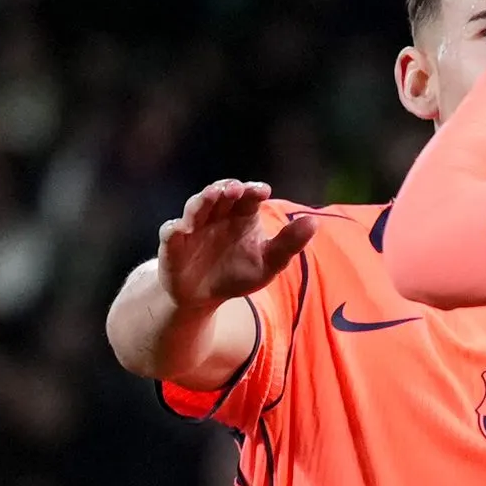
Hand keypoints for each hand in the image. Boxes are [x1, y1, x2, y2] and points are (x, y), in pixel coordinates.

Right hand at [156, 180, 314, 310]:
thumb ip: (289, 243)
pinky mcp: (173, 243)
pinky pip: (170, 231)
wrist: (203, 297)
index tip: (263, 191)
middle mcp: (216, 214)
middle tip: (236, 188)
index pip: (248, 196)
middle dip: (227, 188)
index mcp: (241, 215)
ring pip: (196, 206)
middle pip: (221, 194)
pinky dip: (175, 228)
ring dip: (203, 199)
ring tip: (213, 195)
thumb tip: (314, 221)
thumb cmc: (237, 274)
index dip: (253, 190)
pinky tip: (182, 228)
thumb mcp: (268, 262)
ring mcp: (192, 226)